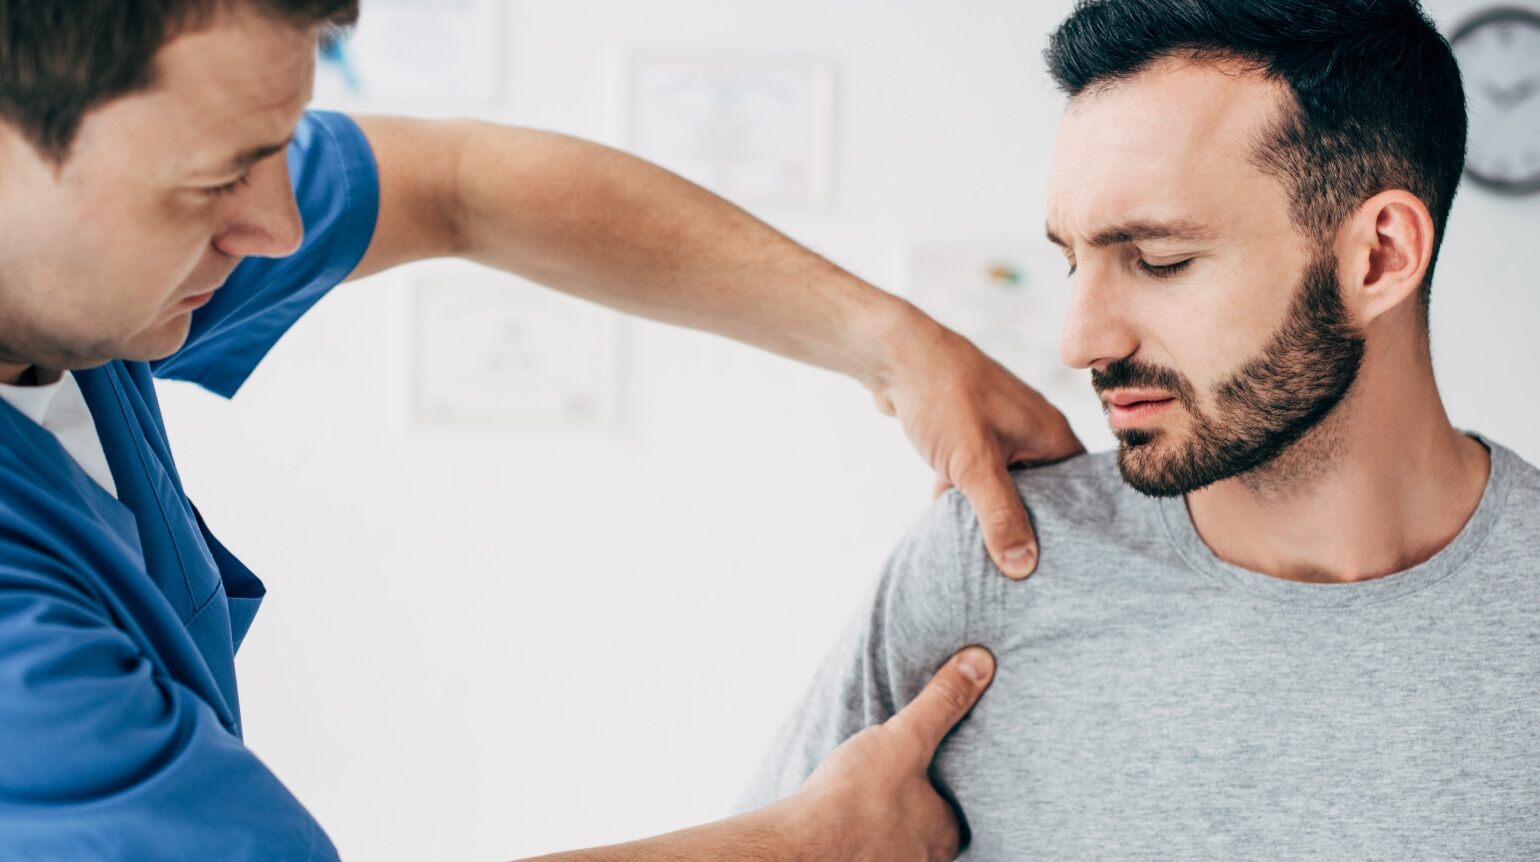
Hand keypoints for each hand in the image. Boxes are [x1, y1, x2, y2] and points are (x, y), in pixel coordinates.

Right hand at [789, 646, 995, 860]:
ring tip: (868, 789)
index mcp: (946, 833)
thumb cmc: (857, 798)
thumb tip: (980, 663)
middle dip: (915, 800)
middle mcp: (924, 858)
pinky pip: (866, 846)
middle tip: (898, 772)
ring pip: (896, 837)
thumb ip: (941, 702)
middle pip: (928, 824)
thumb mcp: (906, 738)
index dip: (945, 781)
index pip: (958, 807)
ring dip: (884, 816)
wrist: (803, 847)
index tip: (931, 761)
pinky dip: (858, 829)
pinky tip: (842, 814)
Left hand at [869, 311, 1084, 577]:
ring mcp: (998, 429)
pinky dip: (961, 494)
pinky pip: (973, 473)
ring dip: (985, 511)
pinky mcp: (967, 432)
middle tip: (1014, 568)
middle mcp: (1030, 429)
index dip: (1070, 527)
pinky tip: (944, 521)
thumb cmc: (942, 395)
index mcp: (1049, 433)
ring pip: (1001, 484)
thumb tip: (1023, 567)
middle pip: (1040, 492)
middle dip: (1022, 524)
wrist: (892, 354)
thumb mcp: (974, 463)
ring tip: (979, 551)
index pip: (1077, 491)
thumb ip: (999, 515)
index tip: (1061, 564)